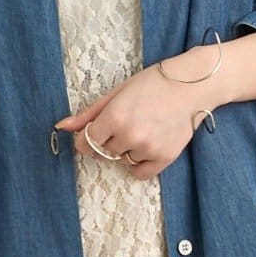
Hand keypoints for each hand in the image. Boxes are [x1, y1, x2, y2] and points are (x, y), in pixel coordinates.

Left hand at [55, 41, 227, 177]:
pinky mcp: (164, 158)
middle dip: (110, 140)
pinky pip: (140, 172)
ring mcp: (147, 149)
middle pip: (105, 151)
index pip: (87, 142)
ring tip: (144, 128)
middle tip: (129, 122)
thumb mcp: (118, 92)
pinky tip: (148, 146)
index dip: (88, 138)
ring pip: (123, 160)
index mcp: (114, 116)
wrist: (192, 85)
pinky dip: (140, 164)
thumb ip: (89, 113)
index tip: (97, 133)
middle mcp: (130, 135)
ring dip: (128, 150)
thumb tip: (63, 127)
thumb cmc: (154, 83)